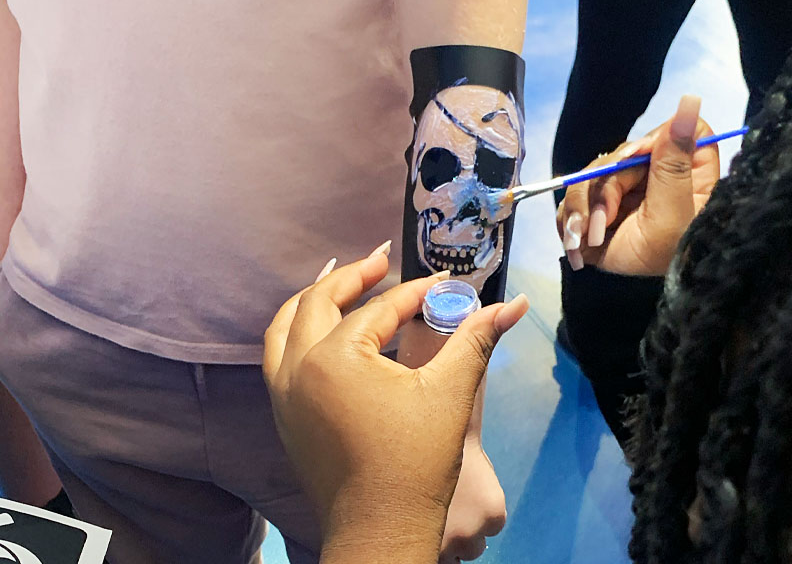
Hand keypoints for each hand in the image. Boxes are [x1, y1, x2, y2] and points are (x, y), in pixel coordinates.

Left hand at [263, 245, 528, 560]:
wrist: (380, 531)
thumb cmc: (416, 462)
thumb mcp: (451, 394)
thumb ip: (476, 340)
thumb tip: (514, 304)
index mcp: (335, 359)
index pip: (379, 309)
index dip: (415, 292)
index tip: (443, 285)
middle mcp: (297, 369)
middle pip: (318, 302)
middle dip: (352, 276)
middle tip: (380, 259)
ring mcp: (283, 395)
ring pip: (284, 327)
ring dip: (312, 299)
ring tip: (339, 280)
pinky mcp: (283, 418)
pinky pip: (277, 357)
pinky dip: (295, 332)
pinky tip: (319, 331)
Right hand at [557, 95, 719, 276]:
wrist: (660, 290)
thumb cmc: (679, 251)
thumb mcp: (676, 207)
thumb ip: (674, 157)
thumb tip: (690, 100)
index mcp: (684, 163)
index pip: (666, 131)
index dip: (646, 145)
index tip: (630, 163)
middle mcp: (654, 168)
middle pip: (616, 157)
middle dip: (601, 192)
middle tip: (599, 225)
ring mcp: (624, 187)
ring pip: (588, 177)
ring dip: (580, 211)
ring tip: (583, 240)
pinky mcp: (600, 207)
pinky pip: (573, 202)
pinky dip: (569, 223)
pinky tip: (577, 244)